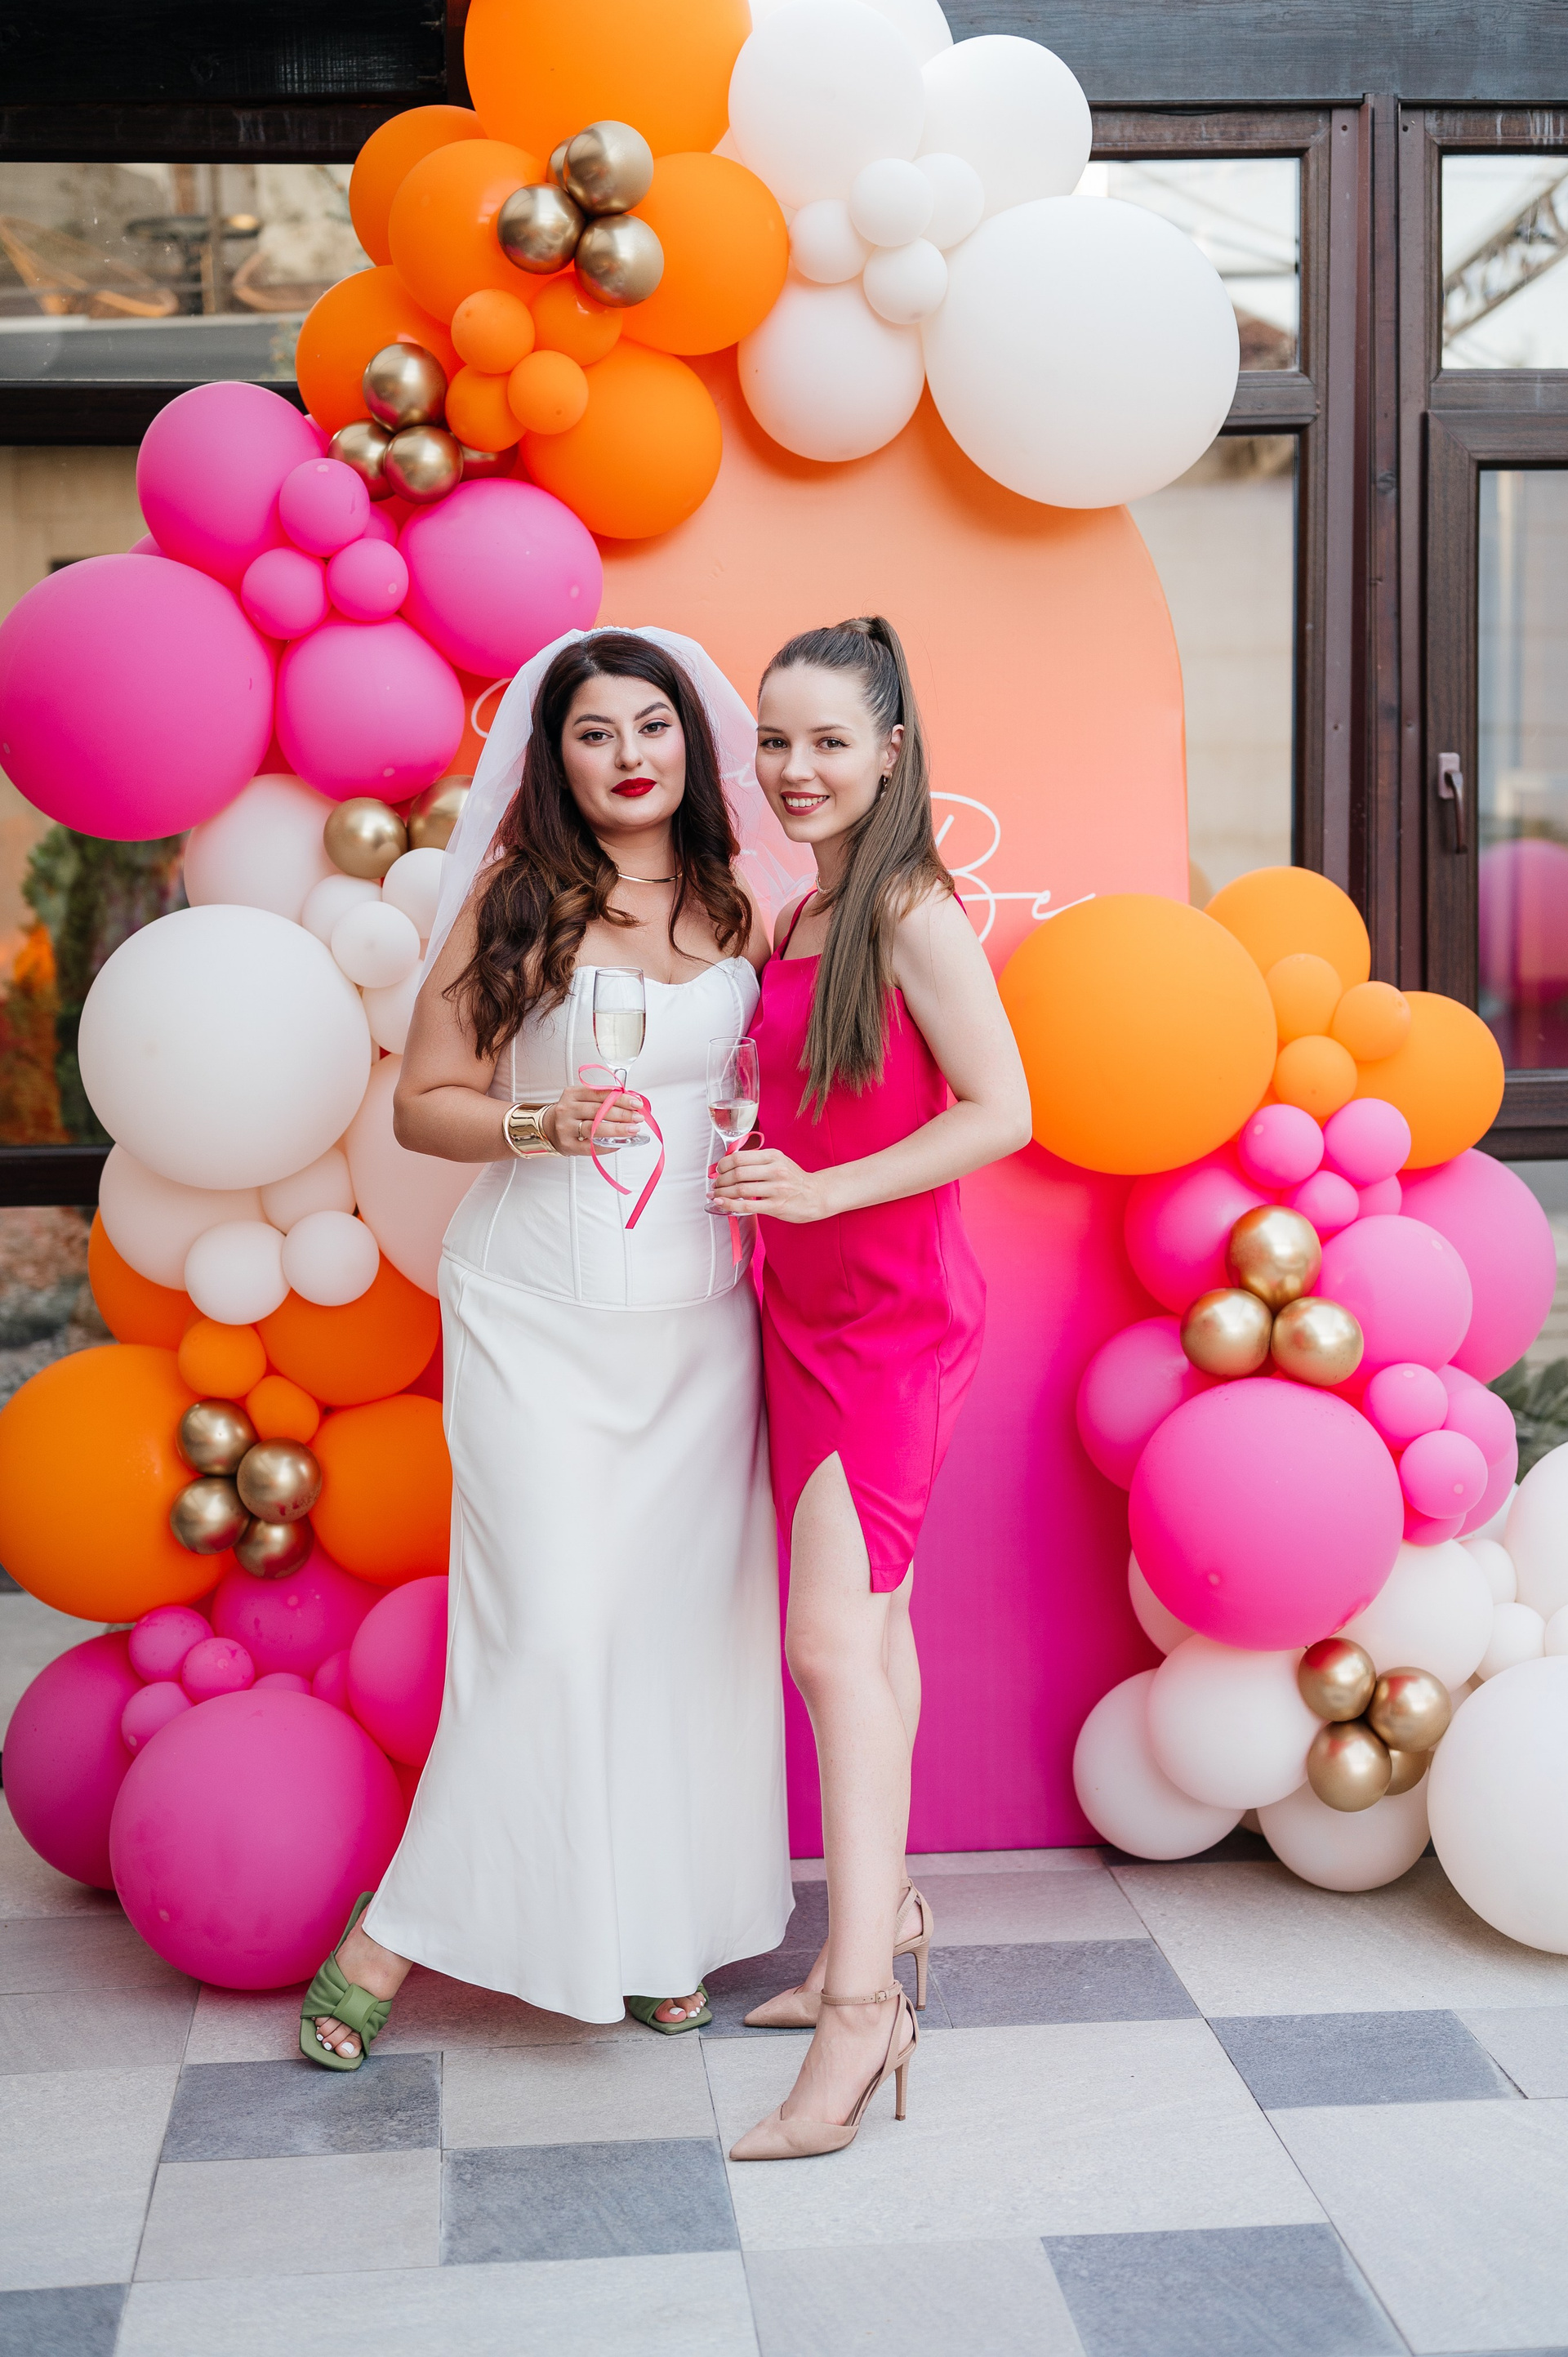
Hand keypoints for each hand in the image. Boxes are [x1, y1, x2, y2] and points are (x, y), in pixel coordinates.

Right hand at [543, 1084, 642, 1156]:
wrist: (548, 1128)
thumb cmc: (570, 1113)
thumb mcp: (582, 1099)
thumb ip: (602, 1099)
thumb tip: (630, 1103)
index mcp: (573, 1094)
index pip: (600, 1094)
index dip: (620, 1098)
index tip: (636, 1103)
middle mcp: (567, 1109)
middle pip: (598, 1111)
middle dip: (622, 1114)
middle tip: (638, 1117)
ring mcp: (566, 1128)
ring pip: (594, 1128)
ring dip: (617, 1129)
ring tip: (632, 1130)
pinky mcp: (567, 1145)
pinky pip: (590, 1147)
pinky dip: (607, 1146)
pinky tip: (619, 1144)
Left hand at [710, 1146, 828, 1222]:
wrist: (817, 1195)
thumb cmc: (794, 1179)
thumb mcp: (779, 1161)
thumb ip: (758, 1161)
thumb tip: (730, 1164)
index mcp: (773, 1156)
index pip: (740, 1157)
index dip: (723, 1164)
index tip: (718, 1170)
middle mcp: (775, 1170)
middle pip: (737, 1172)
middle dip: (720, 1180)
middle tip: (715, 1185)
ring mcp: (776, 1188)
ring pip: (740, 1189)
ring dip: (722, 1193)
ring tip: (715, 1195)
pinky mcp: (776, 1206)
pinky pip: (747, 1205)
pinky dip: (730, 1205)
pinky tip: (721, 1204)